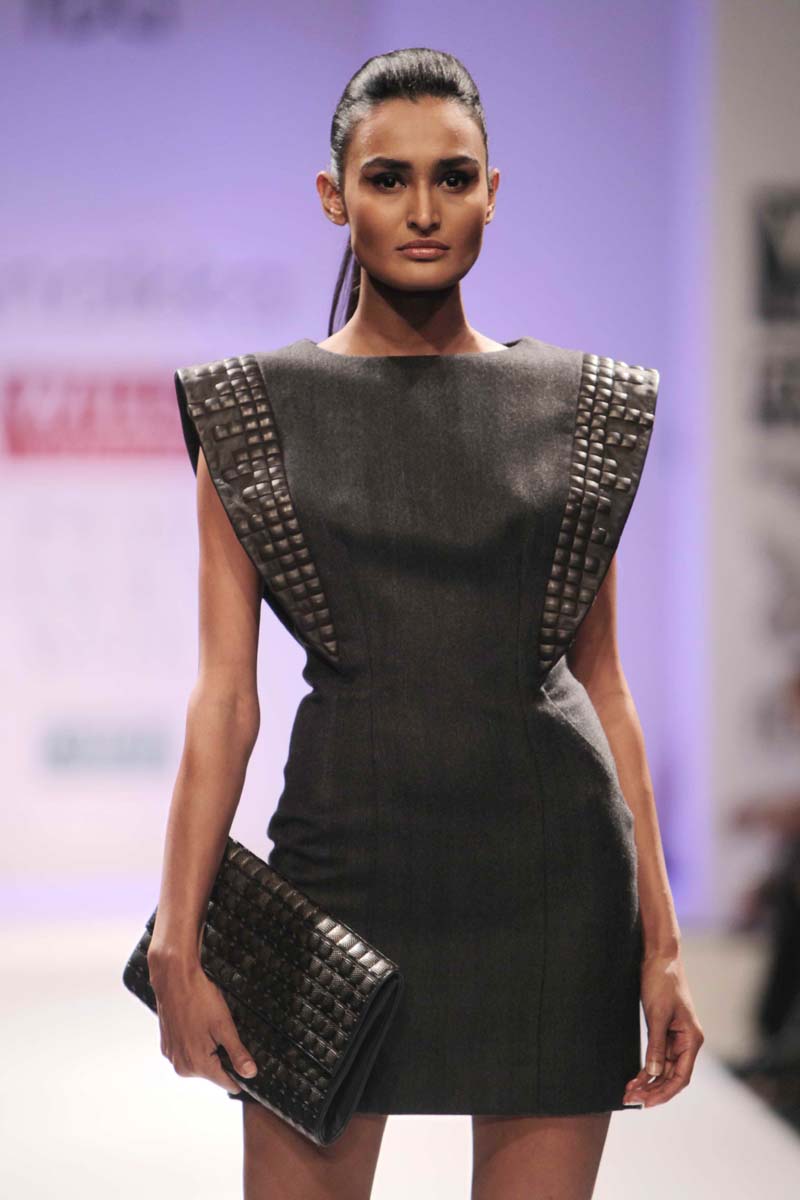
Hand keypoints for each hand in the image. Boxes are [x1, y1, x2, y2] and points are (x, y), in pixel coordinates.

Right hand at [147, 951, 258, 1095]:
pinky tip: (197, 1024)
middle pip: (212, 1071)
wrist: (174, 979)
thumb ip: (238, 1053)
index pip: (226, 1082)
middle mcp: (181, 1065)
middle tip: (223, 1031)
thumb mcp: (225, 1026)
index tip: (248, 1065)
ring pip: (199, 1061)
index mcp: (197, 1064)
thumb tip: (250, 1073)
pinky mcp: (167, 1046)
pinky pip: (186, 1051)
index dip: (240, 1074)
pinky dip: (194, 1042)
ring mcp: (172, 1055)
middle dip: (222, 1056)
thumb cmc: (199, 999)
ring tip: (208, 1024)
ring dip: (208, 1049)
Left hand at [623, 949, 704, 1108]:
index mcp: (692, 1039)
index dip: (664, 1092)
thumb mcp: (657, 1014)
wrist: (658, 957)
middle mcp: (687, 1042)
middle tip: (631, 1099)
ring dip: (648, 1081)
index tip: (646, 1103)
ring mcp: (676, 1038)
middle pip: (672, 1077)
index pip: (681, 1077)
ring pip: (664, 1069)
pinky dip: (647, 1068)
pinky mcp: (664, 1031)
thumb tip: (654, 1073)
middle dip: (653, 1090)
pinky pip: (657, 1057)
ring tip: (629, 1092)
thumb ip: (656, 1045)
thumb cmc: (662, 982)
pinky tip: (635, 1078)